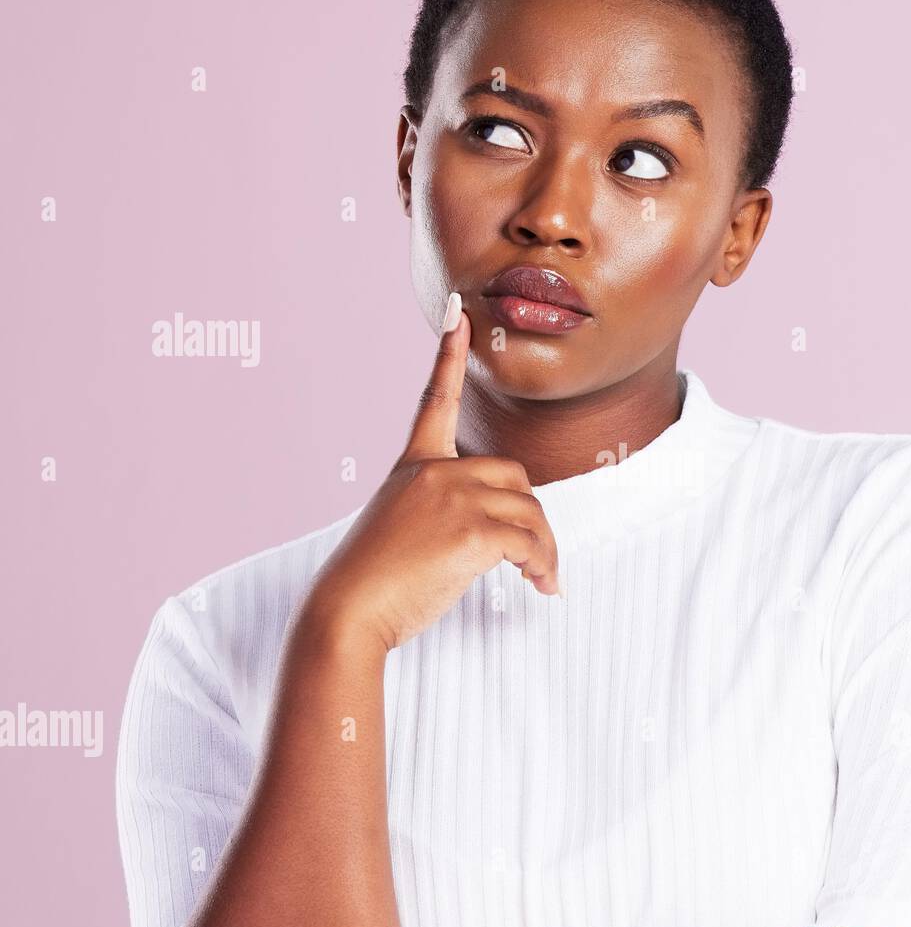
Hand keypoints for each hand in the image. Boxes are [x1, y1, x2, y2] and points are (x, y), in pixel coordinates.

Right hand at [302, 292, 561, 652]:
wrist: (348, 613)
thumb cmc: (372, 584)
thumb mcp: (400, 529)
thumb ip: (440, 511)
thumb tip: (498, 530)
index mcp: (414, 466)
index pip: (435, 400)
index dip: (448, 355)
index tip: (459, 314)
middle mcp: (435, 472)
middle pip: (515, 477)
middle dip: (532, 519)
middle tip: (535, 562)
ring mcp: (453, 496)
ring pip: (531, 511)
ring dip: (545, 550)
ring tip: (540, 580)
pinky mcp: (472, 529)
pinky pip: (530, 541)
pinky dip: (544, 566)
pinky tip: (541, 586)